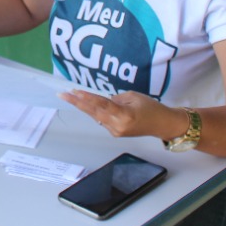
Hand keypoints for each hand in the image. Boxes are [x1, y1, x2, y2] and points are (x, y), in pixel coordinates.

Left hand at [58, 90, 184, 139]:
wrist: (162, 125)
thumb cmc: (152, 108)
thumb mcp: (134, 97)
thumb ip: (116, 98)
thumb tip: (102, 100)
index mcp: (124, 115)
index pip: (102, 105)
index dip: (87, 98)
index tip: (74, 92)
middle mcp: (117, 126)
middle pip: (93, 112)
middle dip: (77, 103)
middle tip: (62, 94)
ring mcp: (115, 131)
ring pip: (96, 116)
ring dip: (84, 106)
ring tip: (70, 96)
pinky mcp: (115, 133)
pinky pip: (102, 119)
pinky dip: (95, 111)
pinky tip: (87, 104)